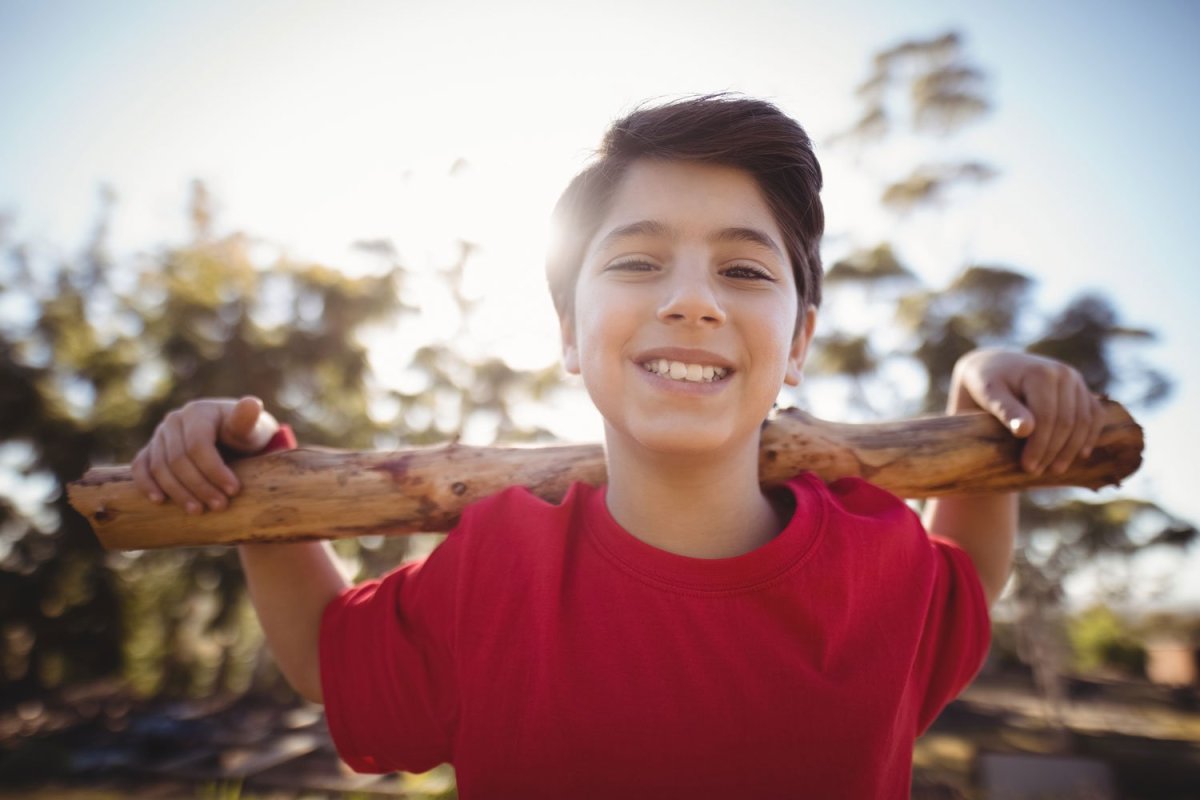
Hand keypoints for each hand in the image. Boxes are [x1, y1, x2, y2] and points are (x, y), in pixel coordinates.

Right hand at [132, 396, 279, 513]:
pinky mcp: (151, 451)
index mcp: (198, 412)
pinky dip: (147, 484)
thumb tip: (251, 404)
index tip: (234, 490)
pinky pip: (141, 468)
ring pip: (160, 468)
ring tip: (198, 511)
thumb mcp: (253, 428)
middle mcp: (174, 421)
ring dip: (178, 492)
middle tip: (220, 506)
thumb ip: (249, 420)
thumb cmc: (246, 435)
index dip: (214, 470)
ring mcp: (159, 436)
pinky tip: (159, 501)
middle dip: (199, 486)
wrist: (233, 440)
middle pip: (178, 459)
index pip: (199, 445)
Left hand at [950, 349, 1104, 475]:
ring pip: (1084, 421)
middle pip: (1067, 421)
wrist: (995, 366)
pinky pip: (1095, 415)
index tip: (1027, 467)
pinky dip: (1089, 435)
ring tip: (1054, 469)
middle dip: (1053, 450)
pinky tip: (1080, 455)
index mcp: (1040, 372)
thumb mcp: (989, 394)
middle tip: (1037, 471)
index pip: (1046, 417)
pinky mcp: (1082, 389)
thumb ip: (1005, 410)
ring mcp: (1076, 380)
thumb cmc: (987, 383)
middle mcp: (1063, 373)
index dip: (1039, 445)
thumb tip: (1025, 430)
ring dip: (1071, 449)